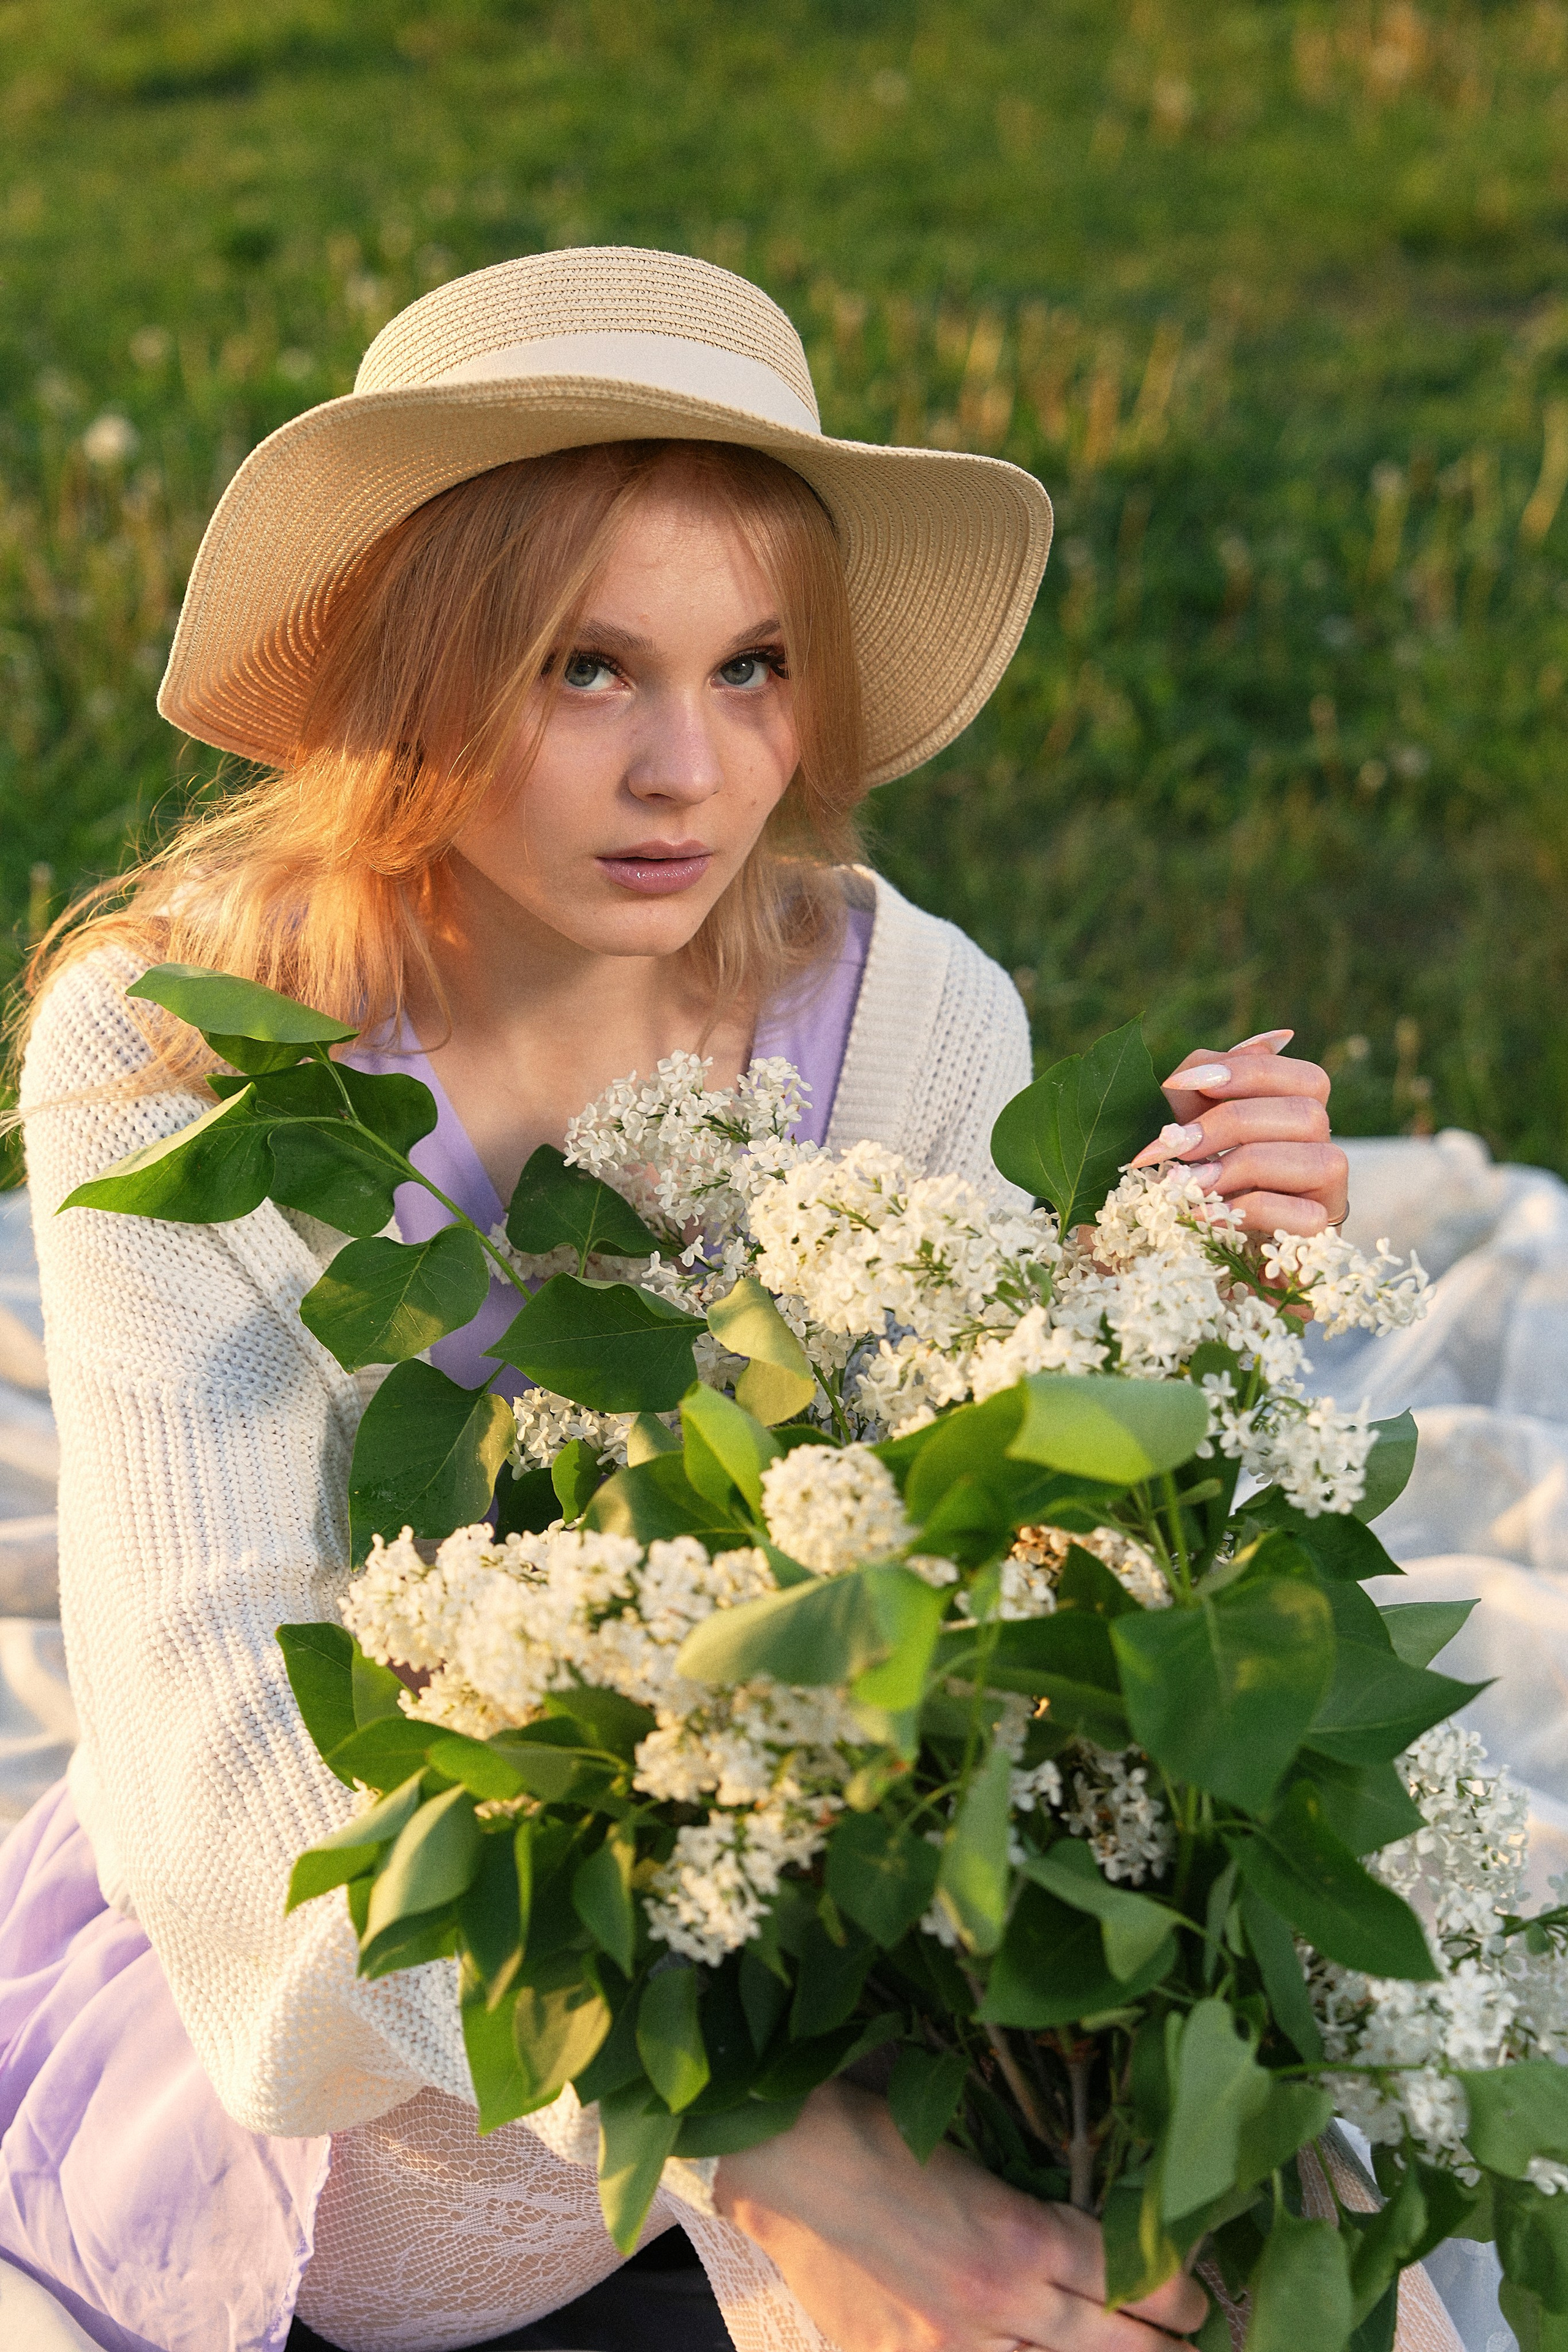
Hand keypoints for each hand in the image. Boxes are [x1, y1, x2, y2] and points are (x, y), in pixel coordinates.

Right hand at [714, 2079, 1207, 2350]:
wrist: (794, 2161)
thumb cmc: (887, 2132)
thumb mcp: (983, 2155)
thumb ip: (1043, 2209)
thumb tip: (1102, 2241)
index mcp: (1021, 2233)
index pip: (1133, 2281)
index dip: (1177, 2294)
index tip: (1194, 2297)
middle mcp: (1000, 2301)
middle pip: (1115, 2346)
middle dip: (1163, 2345)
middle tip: (1189, 2338)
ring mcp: (955, 2346)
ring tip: (1133, 2350)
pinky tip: (1045, 2350)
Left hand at [1126, 1026, 1347, 1238]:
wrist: (1190, 1247)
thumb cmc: (1193, 1171)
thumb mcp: (1190, 1118)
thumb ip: (1213, 1075)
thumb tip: (1273, 1039)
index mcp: (1299, 1112)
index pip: (1306, 1078)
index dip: (1246, 1073)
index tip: (1177, 1083)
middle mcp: (1323, 1147)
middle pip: (1307, 1115)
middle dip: (1231, 1124)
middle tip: (1173, 1144)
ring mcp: (1329, 1194)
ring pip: (1318, 1160)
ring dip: (1241, 1167)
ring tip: (1185, 1183)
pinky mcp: (1320, 1238)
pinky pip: (1306, 1217)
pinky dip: (1248, 1211)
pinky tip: (1202, 1214)